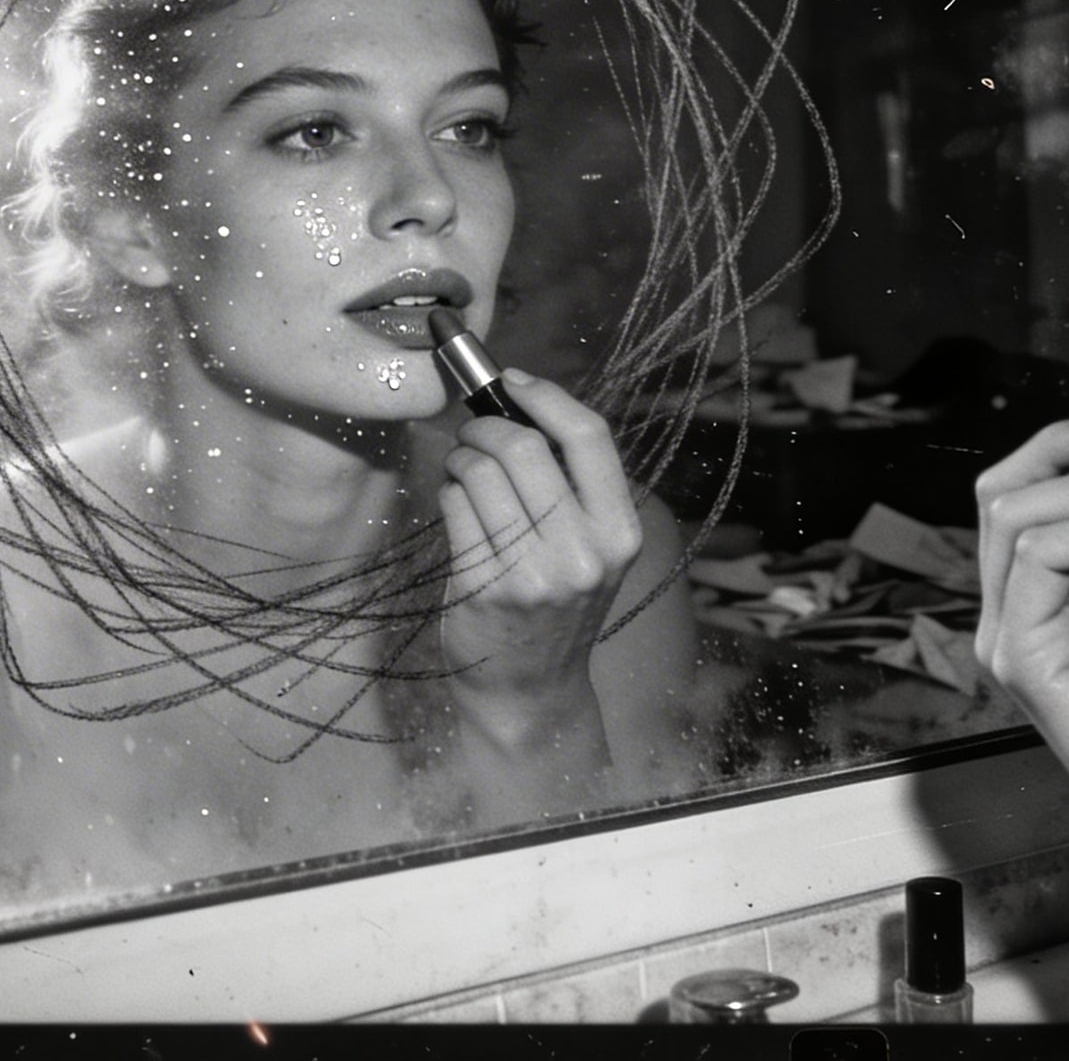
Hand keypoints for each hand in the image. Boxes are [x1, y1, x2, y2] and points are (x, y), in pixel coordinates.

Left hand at [435, 369, 641, 758]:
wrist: (530, 689)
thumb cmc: (556, 604)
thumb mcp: (591, 549)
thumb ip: (572, 484)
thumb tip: (520, 401)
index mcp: (620, 534)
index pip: (590, 438)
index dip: (546, 396)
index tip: (513, 380)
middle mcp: (584, 553)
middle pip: (525, 446)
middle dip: (486, 425)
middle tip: (473, 432)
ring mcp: (533, 573)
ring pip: (480, 471)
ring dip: (461, 457)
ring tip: (463, 472)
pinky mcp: (484, 586)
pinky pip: (454, 505)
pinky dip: (447, 490)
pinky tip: (455, 503)